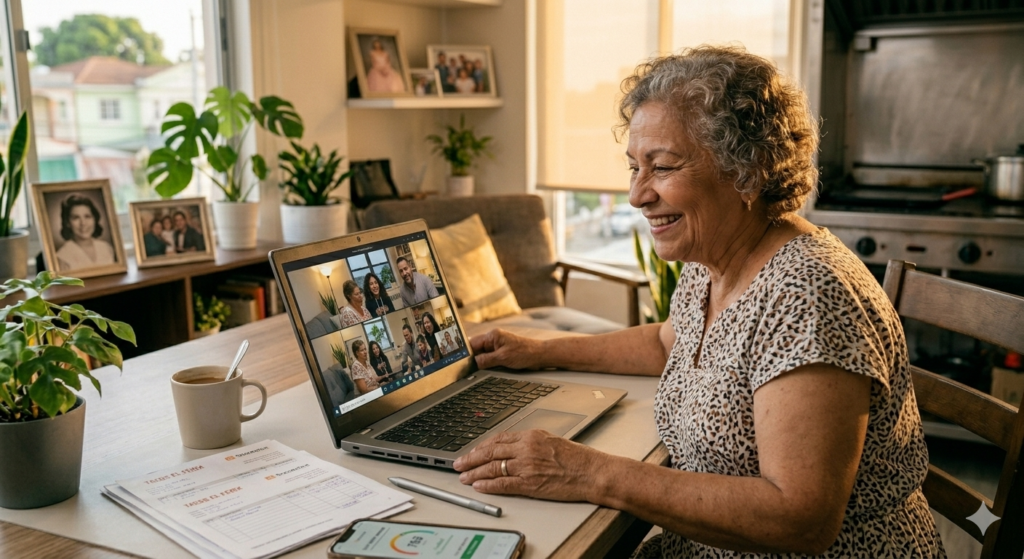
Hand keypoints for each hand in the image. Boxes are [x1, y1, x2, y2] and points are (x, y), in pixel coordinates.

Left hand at [453, 429, 604, 501]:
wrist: (592, 472)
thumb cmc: (577, 458)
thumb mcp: (552, 440)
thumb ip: (531, 442)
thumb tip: (514, 446)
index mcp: (531, 435)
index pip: (499, 439)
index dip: (482, 446)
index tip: (472, 451)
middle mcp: (526, 449)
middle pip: (491, 452)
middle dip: (471, 458)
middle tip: (458, 463)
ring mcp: (526, 466)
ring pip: (493, 468)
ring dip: (475, 472)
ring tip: (463, 476)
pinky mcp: (530, 484)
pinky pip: (503, 484)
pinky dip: (488, 485)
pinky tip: (479, 486)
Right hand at [470, 329, 543, 369]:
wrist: (540, 355)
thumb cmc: (525, 353)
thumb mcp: (503, 358)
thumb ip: (486, 360)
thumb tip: (474, 363)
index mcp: (492, 336)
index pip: (473, 343)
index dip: (466, 353)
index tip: (460, 362)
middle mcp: (494, 339)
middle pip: (477, 349)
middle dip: (472, 359)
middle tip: (465, 369)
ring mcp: (498, 346)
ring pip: (483, 355)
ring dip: (480, 362)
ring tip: (474, 371)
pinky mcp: (502, 353)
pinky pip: (490, 358)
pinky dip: (486, 364)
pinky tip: (484, 370)